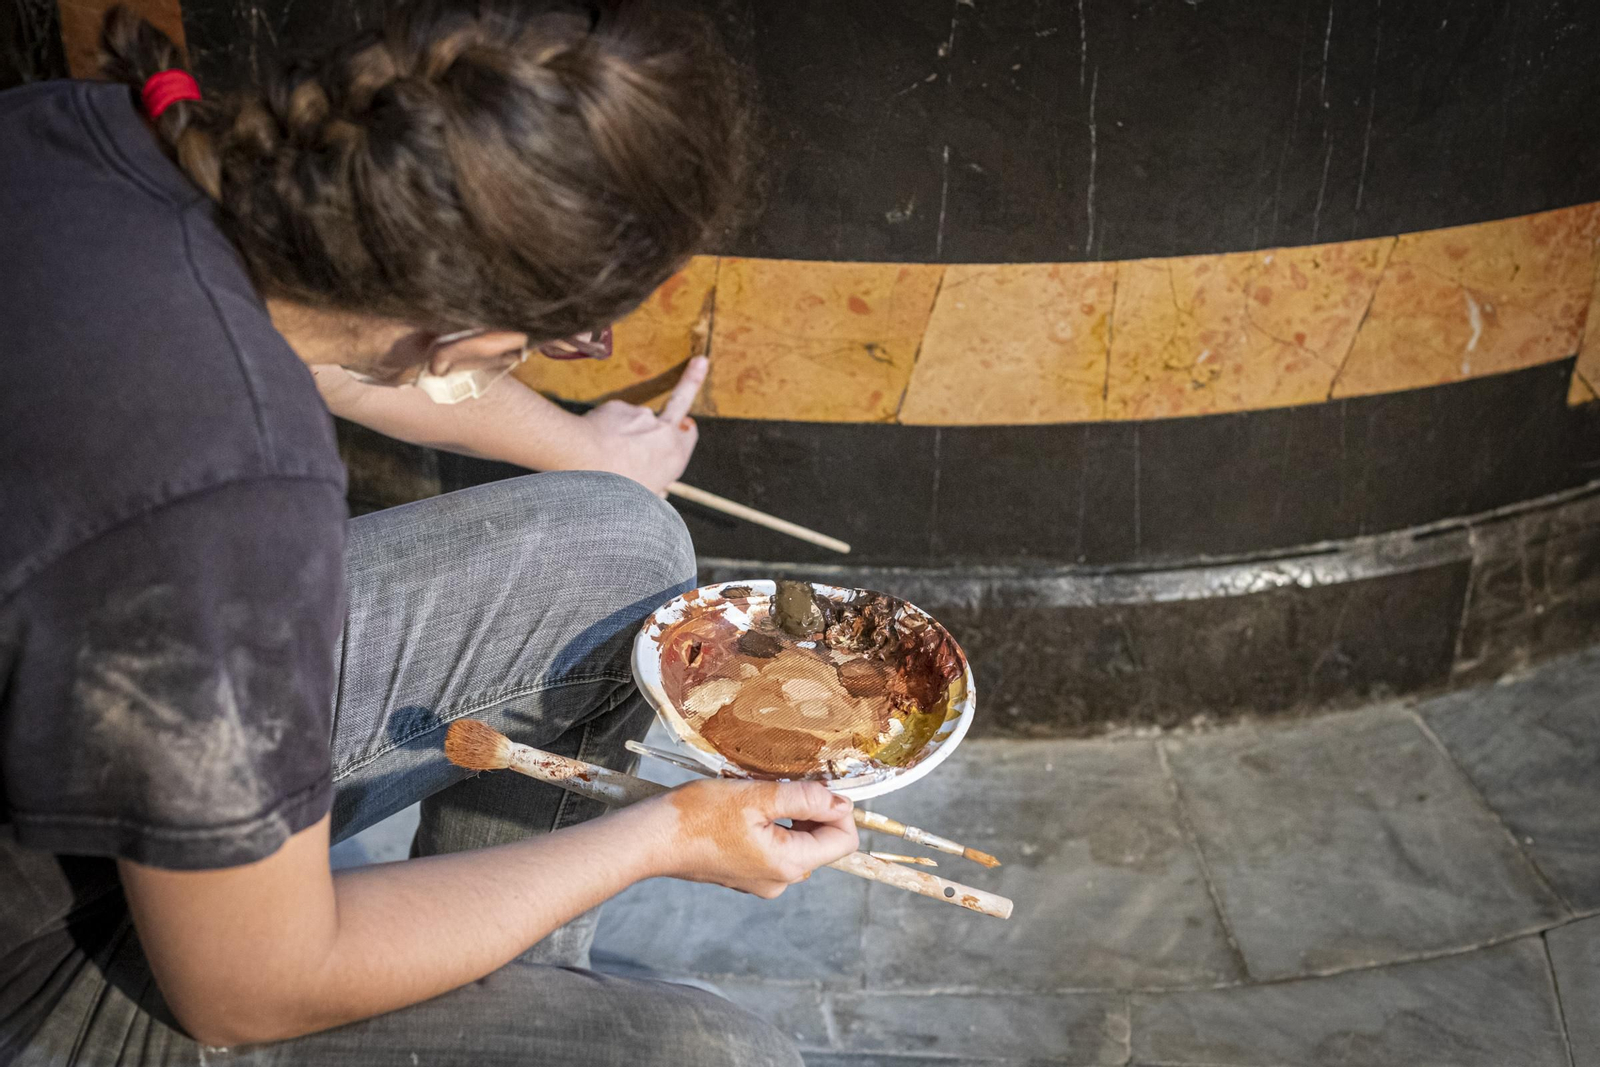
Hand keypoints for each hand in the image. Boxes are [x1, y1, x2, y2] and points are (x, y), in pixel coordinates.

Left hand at [579, 356, 706, 494]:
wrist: (585, 464)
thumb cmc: (613, 489)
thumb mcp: (642, 498)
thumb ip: (654, 488)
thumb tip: (660, 491)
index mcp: (675, 455)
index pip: (690, 434)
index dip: (685, 432)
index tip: (686, 424)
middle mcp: (663, 431)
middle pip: (681, 400)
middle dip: (693, 380)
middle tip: (700, 362)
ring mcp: (640, 415)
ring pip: (634, 422)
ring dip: (624, 432)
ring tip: (604, 454)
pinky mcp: (617, 407)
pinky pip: (612, 419)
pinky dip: (605, 429)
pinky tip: (594, 444)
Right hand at [643, 779, 859, 897]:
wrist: (652, 838)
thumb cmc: (698, 816)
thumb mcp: (757, 796)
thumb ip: (805, 798)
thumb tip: (841, 802)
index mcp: (788, 864)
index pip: (843, 840)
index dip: (840, 808)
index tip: (821, 783)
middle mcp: (780, 880)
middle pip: (822, 842)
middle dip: (814, 809)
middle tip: (788, 782)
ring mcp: (762, 880)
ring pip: (799, 841)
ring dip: (792, 814)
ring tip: (765, 793)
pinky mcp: (746, 873)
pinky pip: (776, 846)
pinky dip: (773, 824)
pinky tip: (750, 807)